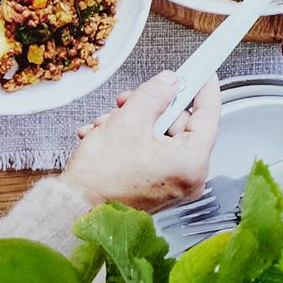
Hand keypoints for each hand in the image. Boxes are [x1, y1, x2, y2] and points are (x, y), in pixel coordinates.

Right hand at [59, 73, 218, 208]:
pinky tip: (105, 137)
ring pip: (158, 135)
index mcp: (191, 163)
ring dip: (131, 123)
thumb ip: (154, 95)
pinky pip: (149, 151)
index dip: (203, 88)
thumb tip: (168, 82)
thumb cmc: (100, 181)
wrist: (74, 210)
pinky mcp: (155, 187)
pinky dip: (128, 140)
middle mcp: (187, 178)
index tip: (204, 71)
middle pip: (178, 123)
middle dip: (148, 108)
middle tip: (126, 101)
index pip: (209, 115)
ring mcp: (172, 184)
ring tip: (106, 125)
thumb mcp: (129, 122)